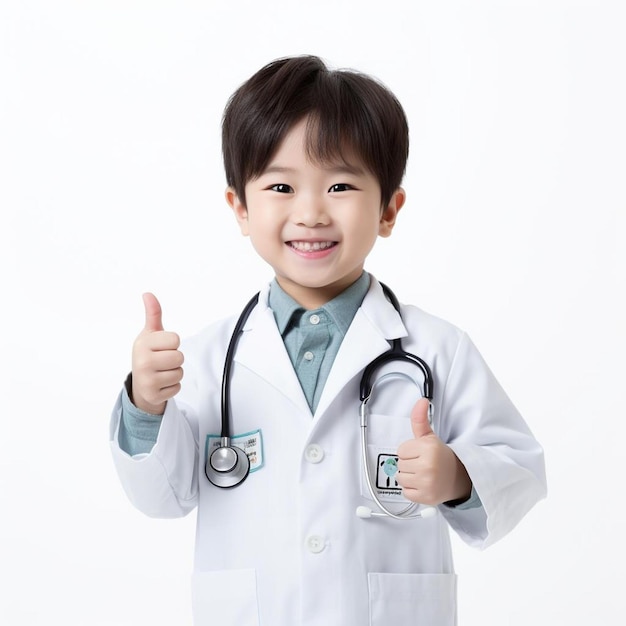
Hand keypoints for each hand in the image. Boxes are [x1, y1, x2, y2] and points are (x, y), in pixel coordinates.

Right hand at [131, 293, 183, 413]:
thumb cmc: (149, 354)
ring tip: (161, 372)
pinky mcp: (153, 394)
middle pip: (179, 357)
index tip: (161, 347)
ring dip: (174, 373)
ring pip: (179, 372)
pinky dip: (172, 386)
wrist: (139, 384)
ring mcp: (146, 379)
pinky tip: (161, 384)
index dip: (172, 343)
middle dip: (175, 360)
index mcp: (143, 343)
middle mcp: (142, 361)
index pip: (175, 339)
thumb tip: (148, 294)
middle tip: (162, 361)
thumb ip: (153, 314)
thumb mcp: (150, 334)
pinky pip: (177, 387)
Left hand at [396, 398, 471, 505]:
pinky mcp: (425, 497)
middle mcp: (428, 466)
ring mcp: (427, 483)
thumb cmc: (440, 456)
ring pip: (400, 478)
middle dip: (409, 464)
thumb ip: (420, 419)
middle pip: (400, 465)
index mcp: (428, 449)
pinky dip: (412, 490)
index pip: (401, 450)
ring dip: (409, 477)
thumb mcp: (429, 437)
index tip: (421, 453)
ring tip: (423, 474)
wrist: (457, 478)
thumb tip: (421, 401)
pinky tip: (423, 484)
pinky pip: (405, 492)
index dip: (410, 451)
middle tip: (423, 464)